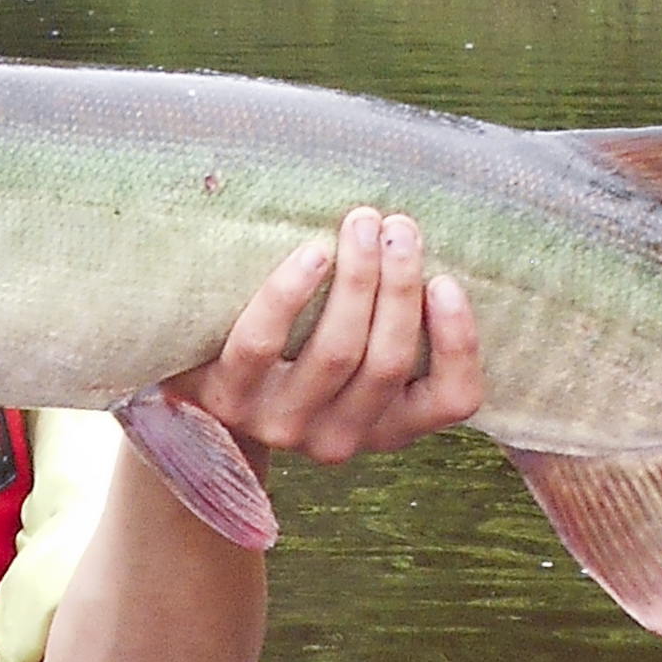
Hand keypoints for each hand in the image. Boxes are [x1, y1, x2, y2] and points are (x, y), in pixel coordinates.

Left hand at [171, 213, 482, 465]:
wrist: (203, 389)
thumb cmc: (297, 353)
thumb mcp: (355, 357)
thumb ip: (389, 322)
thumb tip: (420, 246)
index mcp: (388, 427)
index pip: (452, 401)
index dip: (458, 343)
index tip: (447, 280)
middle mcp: (341, 438)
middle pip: (387, 362)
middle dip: (399, 286)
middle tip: (399, 226)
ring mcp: (284, 425)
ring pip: (337, 351)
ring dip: (358, 279)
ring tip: (362, 223)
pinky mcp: (230, 400)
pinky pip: (264, 342)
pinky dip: (291, 294)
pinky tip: (312, 254)